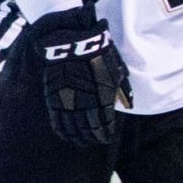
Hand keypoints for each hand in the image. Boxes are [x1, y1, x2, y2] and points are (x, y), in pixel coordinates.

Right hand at [30, 5, 131, 146]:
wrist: (74, 40)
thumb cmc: (99, 53)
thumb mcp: (116, 70)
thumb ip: (122, 89)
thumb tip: (127, 104)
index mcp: (102, 98)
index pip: (104, 125)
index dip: (104, 134)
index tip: (105, 137)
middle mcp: (85, 104)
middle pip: (88, 130)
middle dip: (91, 138)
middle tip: (92, 141)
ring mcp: (68, 102)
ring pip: (72, 128)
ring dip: (77, 137)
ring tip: (80, 141)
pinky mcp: (54, 97)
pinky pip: (57, 120)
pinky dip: (62, 130)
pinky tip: (66, 135)